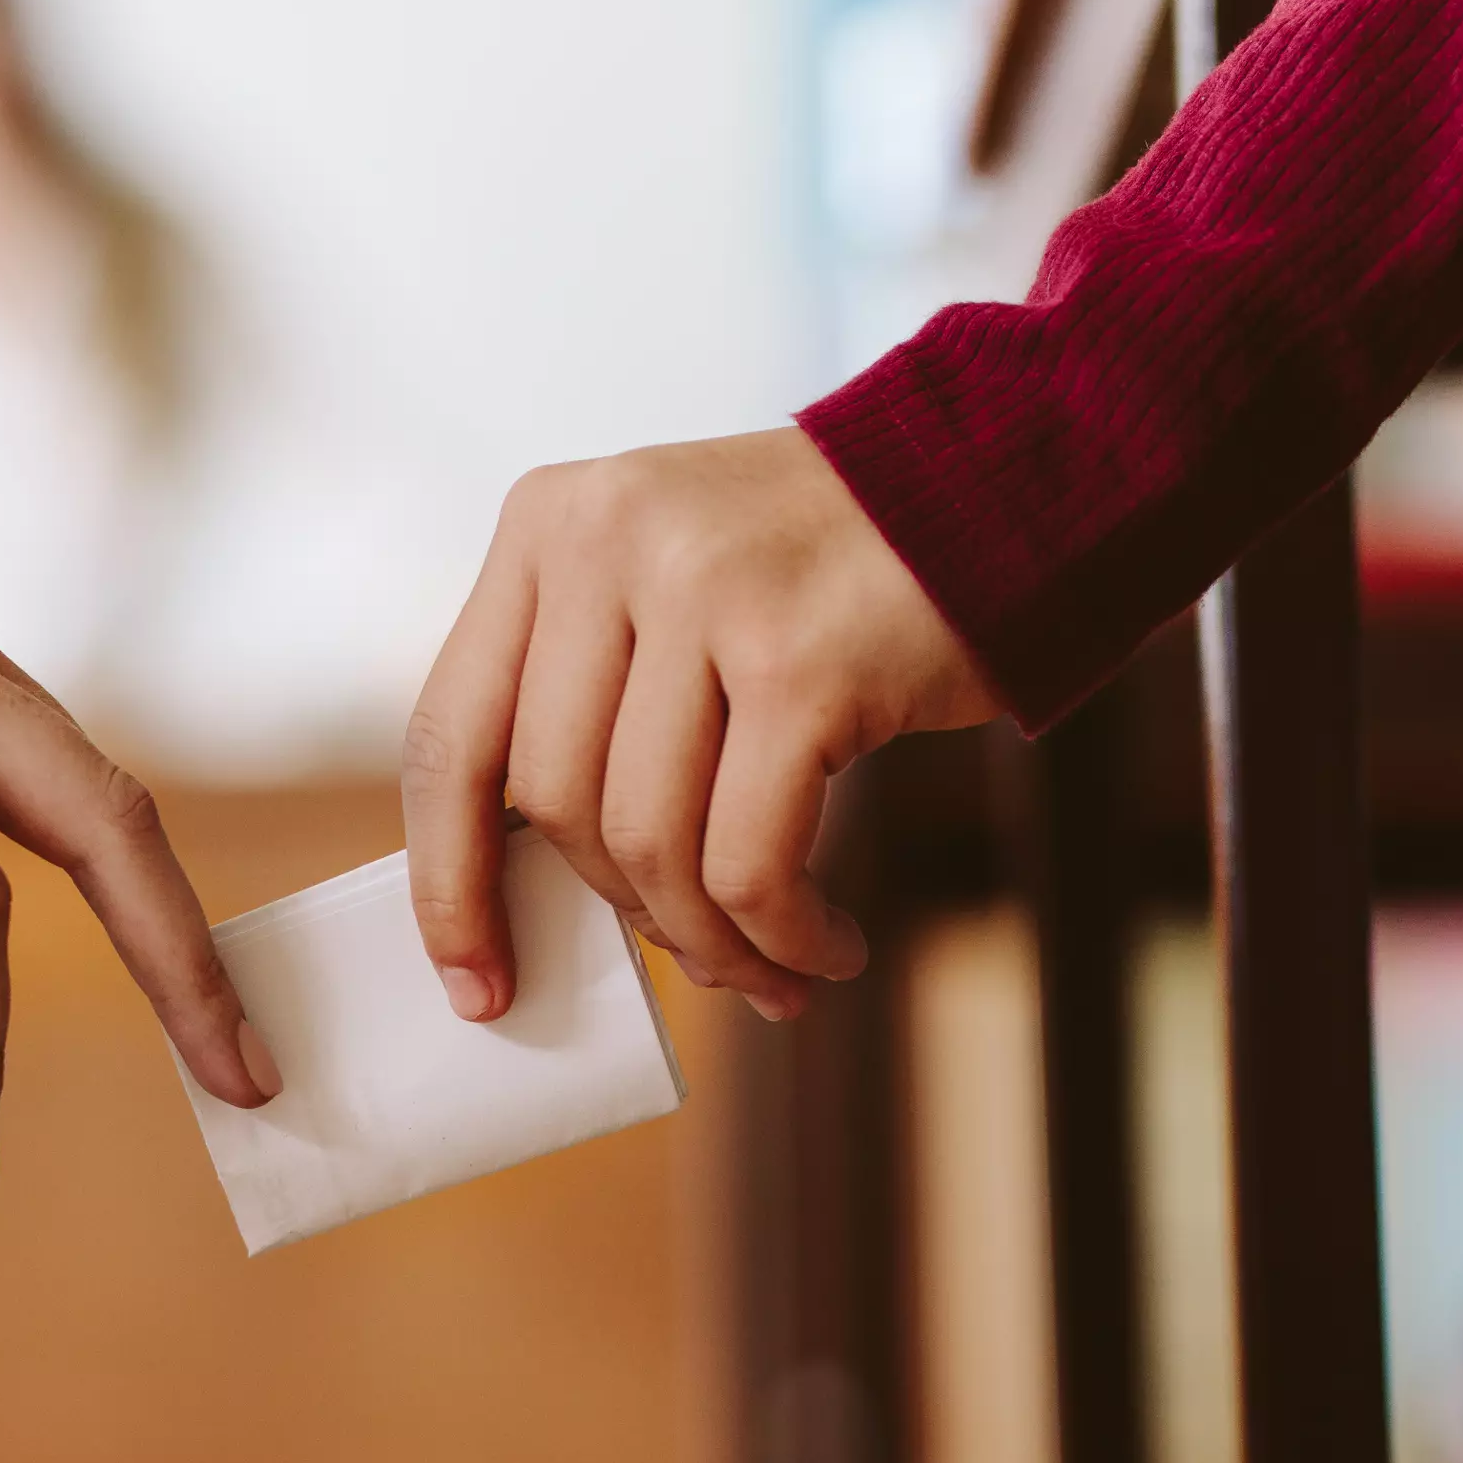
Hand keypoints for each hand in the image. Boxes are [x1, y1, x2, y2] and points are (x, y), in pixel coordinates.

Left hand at [402, 425, 993, 1023]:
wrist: (1013, 479)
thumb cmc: (828, 575)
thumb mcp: (670, 587)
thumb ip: (591, 705)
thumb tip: (533, 901)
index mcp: (548, 526)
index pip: (452, 734)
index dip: (449, 882)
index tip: (474, 983)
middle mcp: (607, 541)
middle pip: (552, 803)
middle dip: (623, 910)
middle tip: (698, 953)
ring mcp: (704, 592)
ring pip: (648, 845)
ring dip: (712, 939)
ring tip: (774, 966)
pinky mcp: (801, 661)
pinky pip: (751, 861)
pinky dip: (781, 934)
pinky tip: (826, 947)